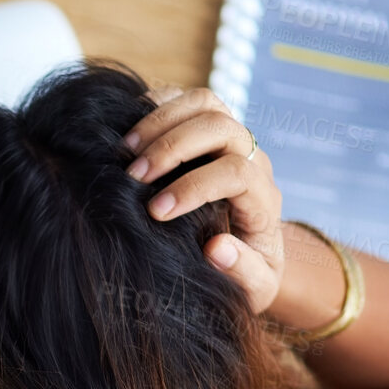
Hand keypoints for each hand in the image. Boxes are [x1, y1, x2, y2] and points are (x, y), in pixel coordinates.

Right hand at [123, 87, 284, 313]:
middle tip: (133, 176)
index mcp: (263, 198)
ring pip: (205, 102)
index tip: (156, 212)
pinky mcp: (208, 130)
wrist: (254, 253)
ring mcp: (231, 139)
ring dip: (160, 120)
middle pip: (220, 125)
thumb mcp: (254, 289)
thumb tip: (217, 247)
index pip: (236, 173)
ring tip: (124, 151)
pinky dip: (155, 105)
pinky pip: (186, 99)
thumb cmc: (247, 273)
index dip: (194, 186)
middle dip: (172, 146)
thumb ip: (244, 272)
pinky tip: (128, 135)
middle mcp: (252, 159)